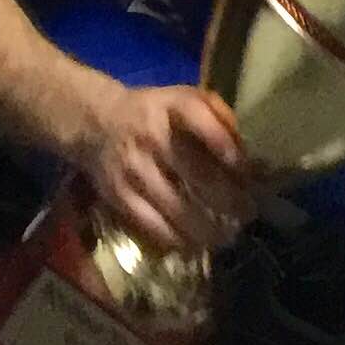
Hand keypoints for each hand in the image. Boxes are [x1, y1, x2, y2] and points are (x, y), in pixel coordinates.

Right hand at [76, 83, 254, 257]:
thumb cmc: (156, 113)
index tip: (246, 171)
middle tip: (248, 214)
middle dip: (228, 199)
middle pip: (196, 172)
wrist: (97, 123)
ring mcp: (133, 168)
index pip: (200, 119)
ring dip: (207, 228)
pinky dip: (176, 239)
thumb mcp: (184, 99)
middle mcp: (151, 135)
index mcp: (171, 106)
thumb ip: (217, 116)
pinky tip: (194, 245)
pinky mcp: (118, 195)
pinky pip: (151, 225)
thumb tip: (244, 153)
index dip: (225, 144)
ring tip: (227, 237)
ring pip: (175, 207)